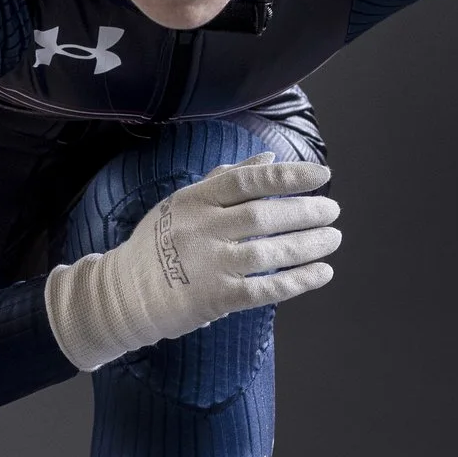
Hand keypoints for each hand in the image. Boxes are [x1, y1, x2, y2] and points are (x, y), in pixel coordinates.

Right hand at [43, 152, 340, 371]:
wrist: (124, 293)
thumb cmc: (158, 244)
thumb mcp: (182, 203)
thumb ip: (224, 180)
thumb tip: (268, 158)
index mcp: (194, 200)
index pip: (246, 181)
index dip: (287, 176)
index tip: (321, 175)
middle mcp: (200, 229)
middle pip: (262, 216)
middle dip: (305, 212)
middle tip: (333, 210)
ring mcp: (207, 265)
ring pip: (268, 253)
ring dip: (308, 245)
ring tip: (333, 239)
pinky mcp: (215, 299)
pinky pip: (264, 289)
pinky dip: (297, 281)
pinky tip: (321, 273)